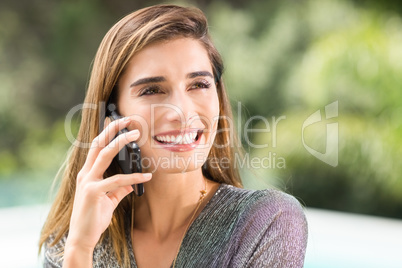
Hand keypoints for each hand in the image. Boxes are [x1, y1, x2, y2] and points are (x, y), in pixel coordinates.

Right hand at [66, 116, 150, 251]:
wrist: (82, 238)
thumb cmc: (93, 218)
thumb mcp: (108, 200)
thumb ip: (118, 190)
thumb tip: (130, 184)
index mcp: (88, 173)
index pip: (96, 147)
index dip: (106, 133)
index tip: (117, 121)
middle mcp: (86, 174)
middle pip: (98, 144)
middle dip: (112, 129)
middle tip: (128, 120)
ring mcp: (88, 182)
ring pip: (105, 155)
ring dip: (121, 142)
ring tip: (136, 135)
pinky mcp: (93, 192)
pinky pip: (117, 180)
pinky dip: (133, 177)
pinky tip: (146, 177)